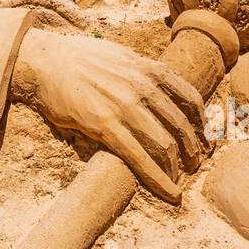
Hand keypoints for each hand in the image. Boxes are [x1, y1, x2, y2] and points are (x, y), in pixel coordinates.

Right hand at [10, 28, 207, 201]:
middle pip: (181, 124)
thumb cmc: (78, 58)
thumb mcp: (119, 54)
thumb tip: (153, 84)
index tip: (203, 133)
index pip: (189, 96)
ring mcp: (125, 107)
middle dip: (193, 148)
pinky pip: (139, 158)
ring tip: (181, 179)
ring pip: (165, 144)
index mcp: (148, 68)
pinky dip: (159, 179)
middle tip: (195, 162)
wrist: (45, 61)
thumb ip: (140, 70)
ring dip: (179, 166)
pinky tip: (170, 193)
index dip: (201, 120)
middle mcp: (142, 86)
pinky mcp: (105, 126)